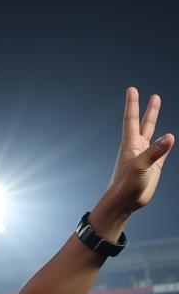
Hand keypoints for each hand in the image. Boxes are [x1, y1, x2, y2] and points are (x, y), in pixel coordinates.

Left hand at [101, 88, 173, 218]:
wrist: (123, 203)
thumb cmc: (125, 185)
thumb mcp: (140, 166)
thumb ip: (155, 152)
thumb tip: (170, 137)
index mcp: (131, 145)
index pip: (131, 120)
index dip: (133, 104)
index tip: (132, 90)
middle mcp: (138, 148)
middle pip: (145, 124)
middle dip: (149, 110)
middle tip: (154, 96)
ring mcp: (146, 157)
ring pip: (154, 135)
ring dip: (156, 122)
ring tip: (158, 110)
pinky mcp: (153, 168)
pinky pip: (162, 153)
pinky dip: (166, 145)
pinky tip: (169, 140)